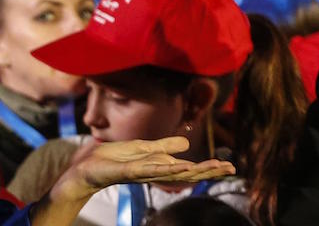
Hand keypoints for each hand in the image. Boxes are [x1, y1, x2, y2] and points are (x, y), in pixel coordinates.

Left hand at [51, 136, 235, 202]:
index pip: (189, 167)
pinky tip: (181, 166)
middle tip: (231, 168)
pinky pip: (149, 169)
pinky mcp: (128, 171)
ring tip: (214, 167)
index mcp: (159, 167)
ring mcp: (142, 173)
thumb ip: (163, 147)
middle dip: (209, 170)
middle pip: (187, 172)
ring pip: (173, 172)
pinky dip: (165, 167)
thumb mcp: (142, 148)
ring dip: (194, 170)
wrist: (87, 166)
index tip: (230, 165)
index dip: (208, 167)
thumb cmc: (112, 159)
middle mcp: (154, 172)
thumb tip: (186, 145)